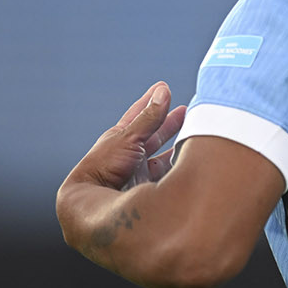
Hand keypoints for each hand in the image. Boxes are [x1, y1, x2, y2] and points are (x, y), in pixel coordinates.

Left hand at [63, 82, 186, 191]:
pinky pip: (165, 172)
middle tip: (186, 111)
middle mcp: (129, 153)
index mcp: (121, 137)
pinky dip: (176, 165)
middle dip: (169, 123)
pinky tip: (188, 161)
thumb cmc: (104, 165)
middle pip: (153, 134)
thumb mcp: (129, 137)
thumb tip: (163, 92)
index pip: (139, 114)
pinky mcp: (146, 187)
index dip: (152, 101)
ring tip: (193, 135)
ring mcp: (138, 171)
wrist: (94, 200)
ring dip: (176, 144)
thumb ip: (149, 118)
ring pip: (161, 154)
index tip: (164, 87)